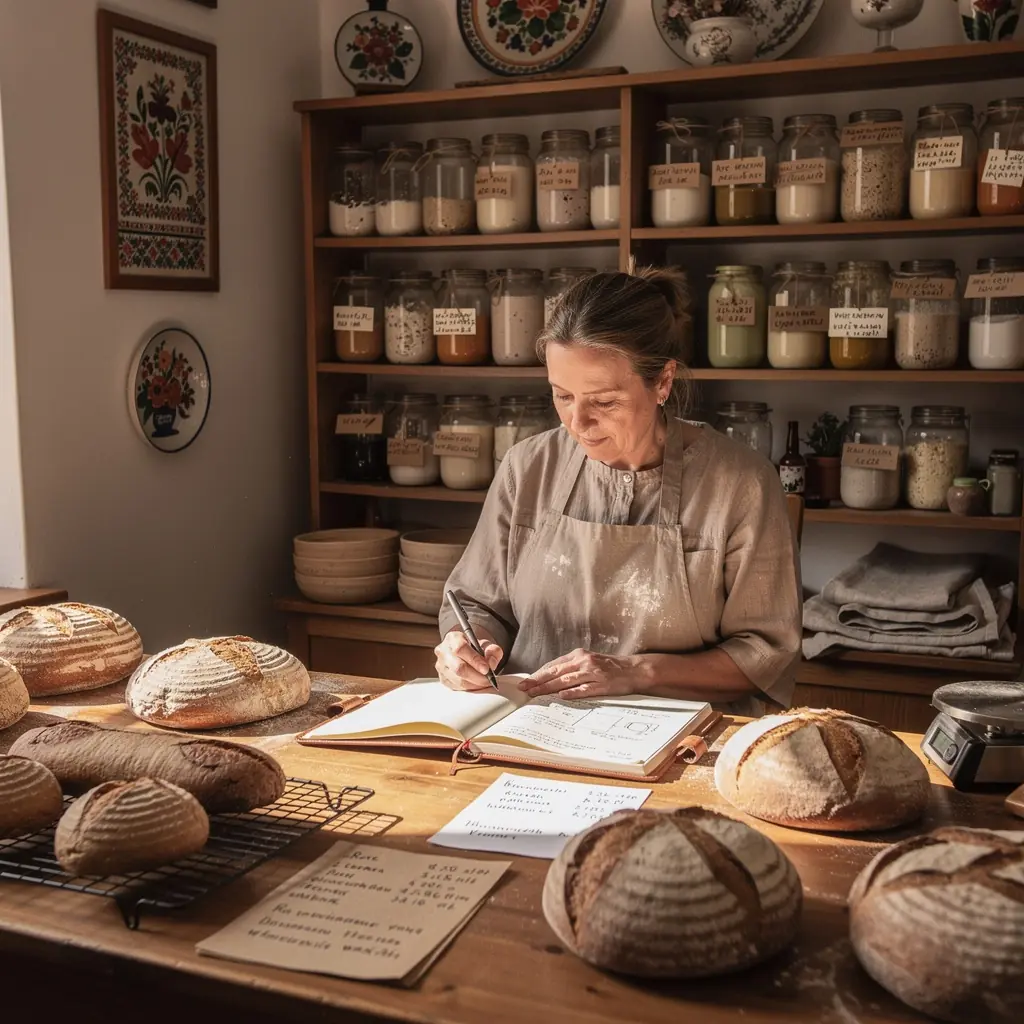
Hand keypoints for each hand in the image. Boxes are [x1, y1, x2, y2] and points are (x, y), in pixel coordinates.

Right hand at [435, 631, 503, 691]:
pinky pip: (457, 688)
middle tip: (489, 679)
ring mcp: (441, 666)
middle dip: (477, 676)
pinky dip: (470, 688)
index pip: (460, 649)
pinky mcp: (443, 679)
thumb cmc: (476, 649)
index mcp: (453, 638)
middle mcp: (443, 651)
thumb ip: (493, 651)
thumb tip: (491, 663)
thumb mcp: (487, 645)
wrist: (468, 655)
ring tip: (485, 682)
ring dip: (475, 684)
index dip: (475, 660)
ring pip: (458, 680)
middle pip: (458, 667)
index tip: (486, 669)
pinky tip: (477, 684)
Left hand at [520, 650, 640, 700]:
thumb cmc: (609, 667)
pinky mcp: (602, 684)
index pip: (553, 665)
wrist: (634, 670)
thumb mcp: (588, 662)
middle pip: (556, 672)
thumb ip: (572, 668)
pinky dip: (572, 693)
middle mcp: (584, 662)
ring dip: (548, 688)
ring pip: (566, 681)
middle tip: (524, 688)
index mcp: (579, 655)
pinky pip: (584, 689)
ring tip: (535, 694)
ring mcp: (593, 673)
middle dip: (537, 681)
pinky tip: (561, 697)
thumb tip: (550, 677)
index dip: (538, 674)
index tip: (526, 681)